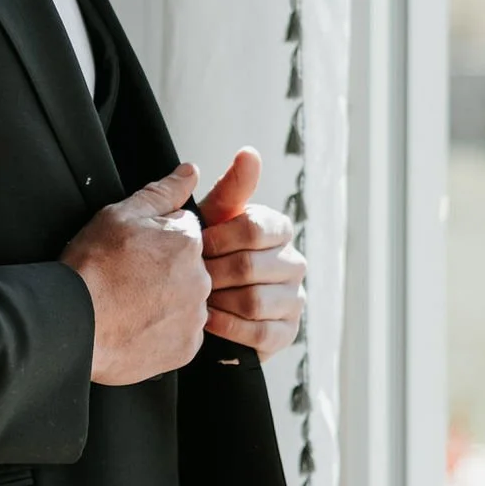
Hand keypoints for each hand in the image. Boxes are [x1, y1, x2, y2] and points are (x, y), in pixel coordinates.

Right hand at [61, 163, 209, 385]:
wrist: (72, 322)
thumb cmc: (91, 268)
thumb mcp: (121, 215)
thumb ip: (162, 192)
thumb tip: (190, 173)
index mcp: (188, 242)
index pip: (184, 232)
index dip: (156, 240)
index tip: (134, 254)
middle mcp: (200, 279)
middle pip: (188, 269)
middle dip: (164, 272)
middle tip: (128, 281)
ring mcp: (194, 317)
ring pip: (186, 302)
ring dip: (165, 303)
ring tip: (129, 306)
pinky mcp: (185, 349)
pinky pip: (180, 336)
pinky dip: (162, 333)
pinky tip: (135, 327)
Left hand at [196, 146, 304, 361]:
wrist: (202, 304)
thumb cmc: (209, 254)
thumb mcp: (214, 219)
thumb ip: (231, 188)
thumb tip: (249, 153)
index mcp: (278, 229)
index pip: (255, 227)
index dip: (219, 238)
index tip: (195, 245)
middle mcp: (293, 262)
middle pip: (252, 266)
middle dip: (213, 272)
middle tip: (190, 277)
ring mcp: (294, 298)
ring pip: (256, 300)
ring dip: (219, 301)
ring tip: (198, 299)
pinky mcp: (287, 332)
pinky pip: (260, 332)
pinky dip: (229, 327)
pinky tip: (209, 321)